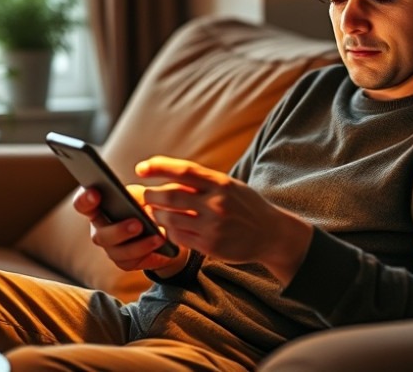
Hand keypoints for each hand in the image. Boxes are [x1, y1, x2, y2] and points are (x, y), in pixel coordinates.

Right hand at [72, 186, 188, 275]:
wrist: (167, 230)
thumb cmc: (149, 206)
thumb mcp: (144, 195)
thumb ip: (135, 195)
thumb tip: (132, 197)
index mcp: (99, 209)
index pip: (83, 205)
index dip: (85, 200)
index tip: (95, 194)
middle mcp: (100, 230)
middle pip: (100, 235)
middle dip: (118, 230)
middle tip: (137, 224)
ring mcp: (111, 248)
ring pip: (116, 251)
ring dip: (138, 244)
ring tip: (157, 236)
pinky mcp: (125, 262)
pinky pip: (131, 261)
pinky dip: (147, 251)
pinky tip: (159, 242)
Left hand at [134, 156, 313, 284]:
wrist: (271, 234)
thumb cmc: (245, 206)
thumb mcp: (230, 186)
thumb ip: (203, 182)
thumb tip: (167, 177)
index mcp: (221, 184)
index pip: (184, 170)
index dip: (159, 167)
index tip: (141, 168)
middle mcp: (216, 204)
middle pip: (170, 196)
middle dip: (151, 196)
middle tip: (145, 195)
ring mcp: (213, 226)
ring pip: (170, 219)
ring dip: (156, 214)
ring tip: (154, 211)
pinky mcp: (210, 246)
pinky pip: (178, 237)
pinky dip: (168, 230)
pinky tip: (169, 226)